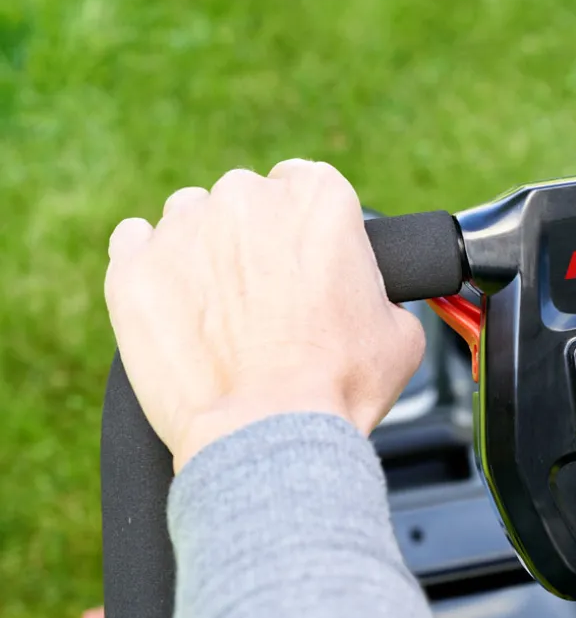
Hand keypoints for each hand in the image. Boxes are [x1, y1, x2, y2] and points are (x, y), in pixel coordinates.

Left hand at [105, 160, 424, 471]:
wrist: (268, 433)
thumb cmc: (338, 385)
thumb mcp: (399, 334)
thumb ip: (379, 293)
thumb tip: (371, 300)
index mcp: (319, 199)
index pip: (309, 184)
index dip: (308, 228)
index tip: (306, 263)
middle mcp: (248, 198)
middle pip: (248, 200)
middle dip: (255, 240)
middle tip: (268, 301)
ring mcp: (184, 228)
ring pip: (191, 220)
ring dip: (204, 253)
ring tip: (220, 314)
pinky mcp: (133, 266)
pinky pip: (135, 245)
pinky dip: (152, 270)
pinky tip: (176, 311)